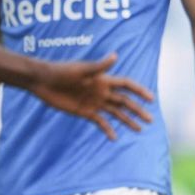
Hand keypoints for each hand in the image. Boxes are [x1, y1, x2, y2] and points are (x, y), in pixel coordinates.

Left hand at [28, 53, 153, 138]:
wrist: (43, 81)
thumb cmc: (61, 71)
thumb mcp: (80, 69)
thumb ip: (99, 66)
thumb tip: (115, 56)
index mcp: (103, 80)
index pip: (126, 86)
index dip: (139, 91)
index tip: (151, 99)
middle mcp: (102, 92)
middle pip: (125, 102)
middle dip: (138, 110)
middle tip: (150, 120)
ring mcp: (94, 102)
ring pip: (115, 113)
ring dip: (127, 121)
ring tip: (139, 130)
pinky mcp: (85, 112)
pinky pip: (100, 122)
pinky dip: (107, 129)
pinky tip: (114, 138)